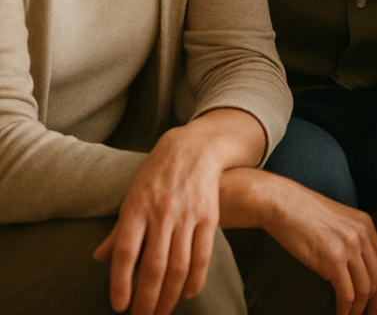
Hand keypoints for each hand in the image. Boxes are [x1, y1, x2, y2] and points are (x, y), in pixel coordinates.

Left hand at [93, 126, 223, 314]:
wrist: (196, 147)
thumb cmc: (158, 173)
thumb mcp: (133, 194)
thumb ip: (119, 229)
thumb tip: (99, 258)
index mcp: (137, 207)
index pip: (126, 252)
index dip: (121, 282)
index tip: (120, 306)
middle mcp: (162, 212)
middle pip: (154, 265)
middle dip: (147, 299)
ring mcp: (187, 214)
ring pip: (179, 265)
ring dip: (170, 295)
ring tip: (162, 312)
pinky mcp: (209, 215)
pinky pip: (203, 253)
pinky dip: (197, 278)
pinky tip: (189, 293)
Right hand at [258, 176, 376, 314]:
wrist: (282, 203)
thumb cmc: (303, 213)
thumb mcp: (337, 221)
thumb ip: (351, 239)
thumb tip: (354, 268)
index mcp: (365, 224)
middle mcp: (362, 234)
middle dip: (376, 302)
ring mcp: (349, 246)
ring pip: (365, 289)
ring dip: (359, 310)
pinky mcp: (332, 259)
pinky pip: (347, 293)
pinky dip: (346, 310)